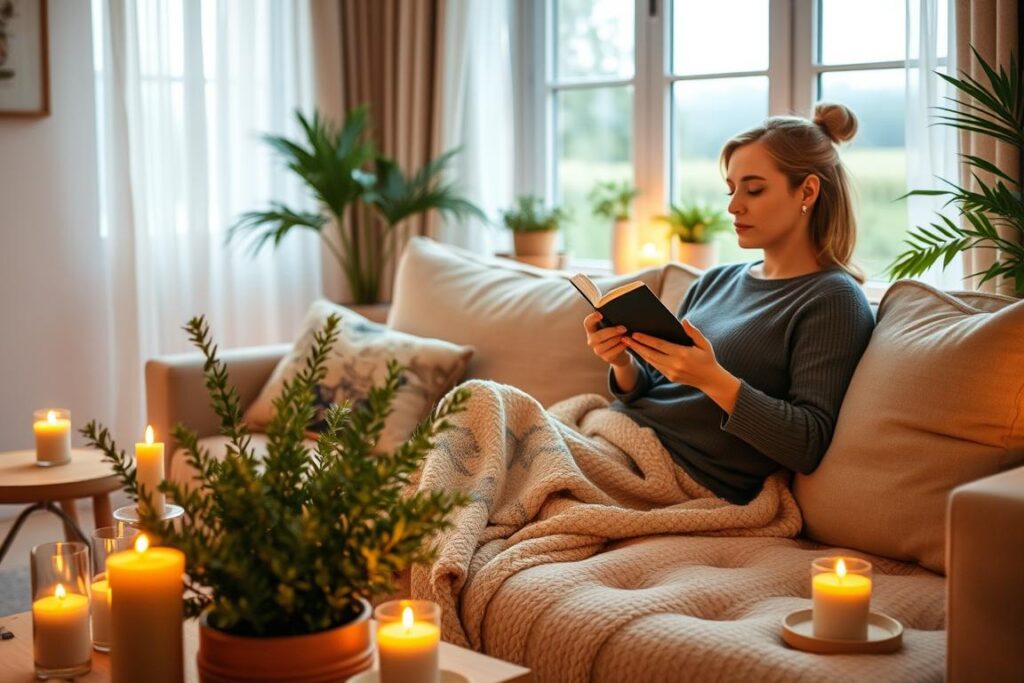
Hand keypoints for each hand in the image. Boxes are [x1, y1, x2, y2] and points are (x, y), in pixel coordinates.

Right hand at [583, 312, 630, 367]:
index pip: (587, 323)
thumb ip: (611, 321)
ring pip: (606, 344)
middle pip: (598, 336)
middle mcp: (592, 340)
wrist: (619, 353)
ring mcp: (597, 350)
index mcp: (592, 330)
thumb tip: (620, 314)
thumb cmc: (614, 336)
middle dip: (612, 332)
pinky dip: (620, 347)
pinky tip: (626, 343)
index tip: (600, 315)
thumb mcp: (611, 327)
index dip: (592, 318)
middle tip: (623, 328)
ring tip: (625, 336)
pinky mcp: (606, 357)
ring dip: (617, 339)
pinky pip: (613, 352)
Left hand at [623, 319, 738, 409]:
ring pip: (650, 361)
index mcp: (683, 354)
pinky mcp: (669, 377)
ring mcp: (671, 372)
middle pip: (650, 354)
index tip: (635, 334)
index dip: (646, 339)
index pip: (660, 345)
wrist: (710, 380)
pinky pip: (655, 366)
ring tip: (628, 343)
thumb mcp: (704, 343)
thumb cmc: (707, 358)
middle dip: (636, 346)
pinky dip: (646, 358)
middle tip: (624, 338)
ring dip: (639, 352)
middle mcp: (675, 364)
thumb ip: (693, 332)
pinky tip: (640, 351)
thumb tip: (683, 320)